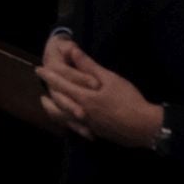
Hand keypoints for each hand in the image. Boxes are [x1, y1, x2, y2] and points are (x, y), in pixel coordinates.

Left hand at [38, 45, 163, 148]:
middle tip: (42, 83)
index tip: (39, 69)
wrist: (144, 127)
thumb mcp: (110, 79)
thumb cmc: (129, 100)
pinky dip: (66, 120)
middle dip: (48, 91)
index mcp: (84, 98)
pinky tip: (68, 117)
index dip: (49, 76)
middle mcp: (81, 113)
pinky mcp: (95, 132)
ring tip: (46, 101)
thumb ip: (89, 66)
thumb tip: (72, 50)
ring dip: (52, 108)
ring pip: (63, 117)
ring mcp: (87, 125)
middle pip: (58, 102)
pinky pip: (74, 127)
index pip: (61, 85)